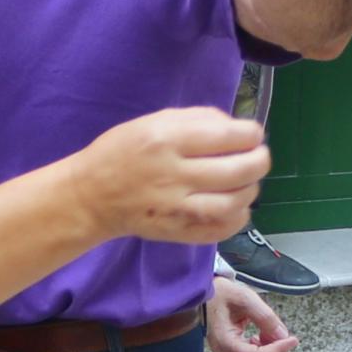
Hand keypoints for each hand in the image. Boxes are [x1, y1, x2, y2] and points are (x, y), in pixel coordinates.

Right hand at [64, 107, 270, 246]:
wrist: (91, 196)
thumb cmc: (123, 152)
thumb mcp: (153, 121)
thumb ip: (197, 119)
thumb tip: (236, 127)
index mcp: (167, 140)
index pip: (228, 137)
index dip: (252, 134)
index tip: (253, 134)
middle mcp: (174, 175)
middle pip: (238, 171)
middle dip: (260, 161)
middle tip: (259, 156)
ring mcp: (176, 208)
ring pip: (234, 203)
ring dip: (251, 190)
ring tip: (248, 181)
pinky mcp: (177, 233)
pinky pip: (221, 229)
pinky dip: (238, 217)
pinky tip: (236, 205)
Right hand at [207, 276, 298, 351]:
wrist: (206, 300)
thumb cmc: (221, 296)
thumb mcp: (245, 298)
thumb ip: (265, 317)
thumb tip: (282, 335)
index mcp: (225, 344)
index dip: (279, 351)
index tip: (292, 339)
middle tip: (274, 331)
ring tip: (265, 335)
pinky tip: (260, 340)